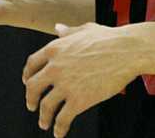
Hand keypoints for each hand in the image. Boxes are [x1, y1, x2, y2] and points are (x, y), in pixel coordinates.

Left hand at [22, 22, 141, 137]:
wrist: (127, 50)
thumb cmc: (110, 39)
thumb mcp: (85, 29)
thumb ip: (68, 32)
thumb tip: (57, 28)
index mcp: (55, 49)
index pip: (32, 64)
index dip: (27, 75)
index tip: (28, 82)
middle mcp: (55, 67)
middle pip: (32, 87)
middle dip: (30, 99)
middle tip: (32, 106)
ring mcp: (66, 84)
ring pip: (45, 106)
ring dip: (43, 118)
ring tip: (45, 123)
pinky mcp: (79, 100)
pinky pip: (62, 119)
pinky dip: (59, 128)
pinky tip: (60, 132)